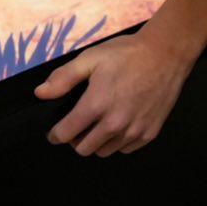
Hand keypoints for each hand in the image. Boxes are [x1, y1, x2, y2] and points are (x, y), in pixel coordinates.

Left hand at [34, 31, 194, 156]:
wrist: (166, 54)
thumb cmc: (127, 54)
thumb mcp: (90, 59)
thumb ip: (63, 78)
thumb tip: (41, 93)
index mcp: (97, 105)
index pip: (66, 133)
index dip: (56, 134)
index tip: (55, 132)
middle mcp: (115, 124)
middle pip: (84, 149)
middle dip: (75, 139)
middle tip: (78, 125)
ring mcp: (134, 131)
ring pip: (104, 151)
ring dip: (97, 142)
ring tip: (99, 123)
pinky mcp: (149, 133)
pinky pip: (125, 149)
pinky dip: (117, 141)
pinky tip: (118, 123)